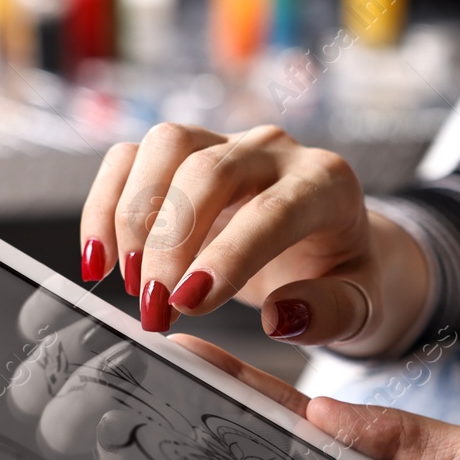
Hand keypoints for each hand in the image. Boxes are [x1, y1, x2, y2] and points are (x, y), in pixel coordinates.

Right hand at [79, 123, 429, 354]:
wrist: (328, 245)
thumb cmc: (340, 275)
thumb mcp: (359, 307)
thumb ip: (330, 313)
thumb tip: (279, 317)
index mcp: (326, 184)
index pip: (273, 211)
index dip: (228, 255)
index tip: (190, 303)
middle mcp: (274, 151)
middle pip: (209, 172)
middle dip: (171, 243)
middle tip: (155, 308)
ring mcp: (224, 142)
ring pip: (165, 146)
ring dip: (134, 218)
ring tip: (132, 285)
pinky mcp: (182, 151)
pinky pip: (130, 158)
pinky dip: (104, 205)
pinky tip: (100, 261)